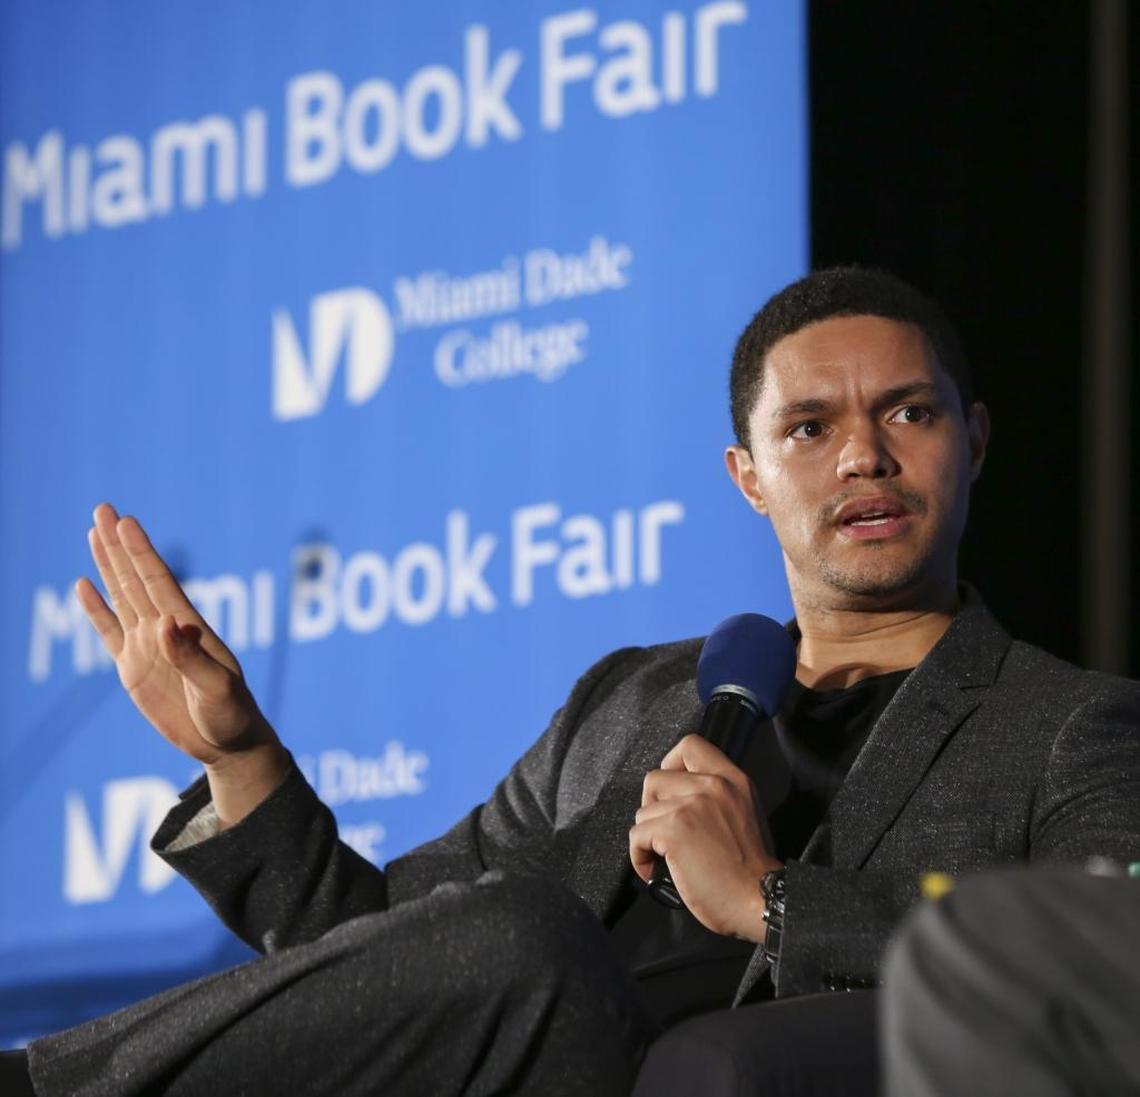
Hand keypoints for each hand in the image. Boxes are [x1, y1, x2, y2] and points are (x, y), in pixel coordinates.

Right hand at [77, 503, 287, 823]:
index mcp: (190, 628)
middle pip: (136, 579)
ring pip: (122, 597)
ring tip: (92, 531)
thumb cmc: (232, 715)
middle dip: (119, 545)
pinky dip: (97, 609)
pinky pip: (110, 633)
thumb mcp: (217, 689)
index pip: (159, 582)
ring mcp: (148, 647)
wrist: (228, 744)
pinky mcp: (134, 669)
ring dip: (108, 565)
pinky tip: (85, 584)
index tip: (126, 522)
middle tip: (102, 508)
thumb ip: (190, 657)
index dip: (141, 552)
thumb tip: (164, 623)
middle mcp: (166, 630)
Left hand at [629, 734, 780, 940]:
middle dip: (652, 806)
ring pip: (644, 811)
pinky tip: (652, 869)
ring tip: (662, 856)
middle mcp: (712, 786)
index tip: (670, 789)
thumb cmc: (753, 869)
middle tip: (661, 829)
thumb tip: (684, 795)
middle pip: (656, 778)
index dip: (671, 764)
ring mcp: (691, 806)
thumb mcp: (745, 812)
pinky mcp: (674, 831)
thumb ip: (718, 796)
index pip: (691, 745)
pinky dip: (639, 855)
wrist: (761, 898)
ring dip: (648, 835)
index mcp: (733, 779)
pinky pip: (637, 835)